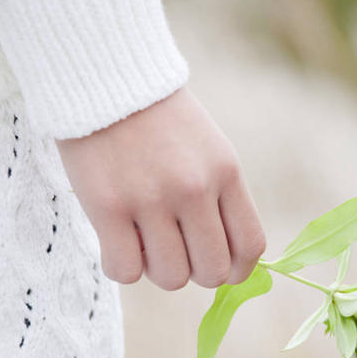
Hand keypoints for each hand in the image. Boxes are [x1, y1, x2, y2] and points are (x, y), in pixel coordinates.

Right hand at [54, 86, 265, 289]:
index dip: (237, 269)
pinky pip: (125, 271)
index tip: (220, 266)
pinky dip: (121, 266)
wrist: (106, 80)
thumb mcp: (210, 151)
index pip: (250, 246)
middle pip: (212, 271)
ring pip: (170, 277)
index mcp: (225, 173)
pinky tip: (116, 243)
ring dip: (157, 269)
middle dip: (195, 271)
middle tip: (175, 250)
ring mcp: (151, 199)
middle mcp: (194, 189)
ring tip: (143, 240)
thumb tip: (228, 262)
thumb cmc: (161, 123)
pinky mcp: (108, 207)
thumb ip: (222, 200)